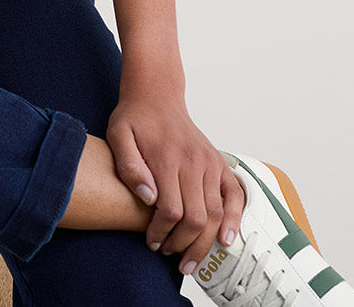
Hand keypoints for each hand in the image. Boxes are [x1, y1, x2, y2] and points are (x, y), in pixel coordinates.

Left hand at [105, 84, 244, 275]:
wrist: (156, 94)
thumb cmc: (134, 118)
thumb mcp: (118, 136)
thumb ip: (129, 167)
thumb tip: (149, 198)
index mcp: (167, 158)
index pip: (171, 210)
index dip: (161, 232)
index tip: (151, 241)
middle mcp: (192, 161)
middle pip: (196, 217)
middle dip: (182, 244)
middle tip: (168, 253)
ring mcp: (209, 162)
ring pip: (215, 213)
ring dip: (204, 242)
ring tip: (189, 259)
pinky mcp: (219, 162)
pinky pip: (234, 195)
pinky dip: (234, 219)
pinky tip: (226, 240)